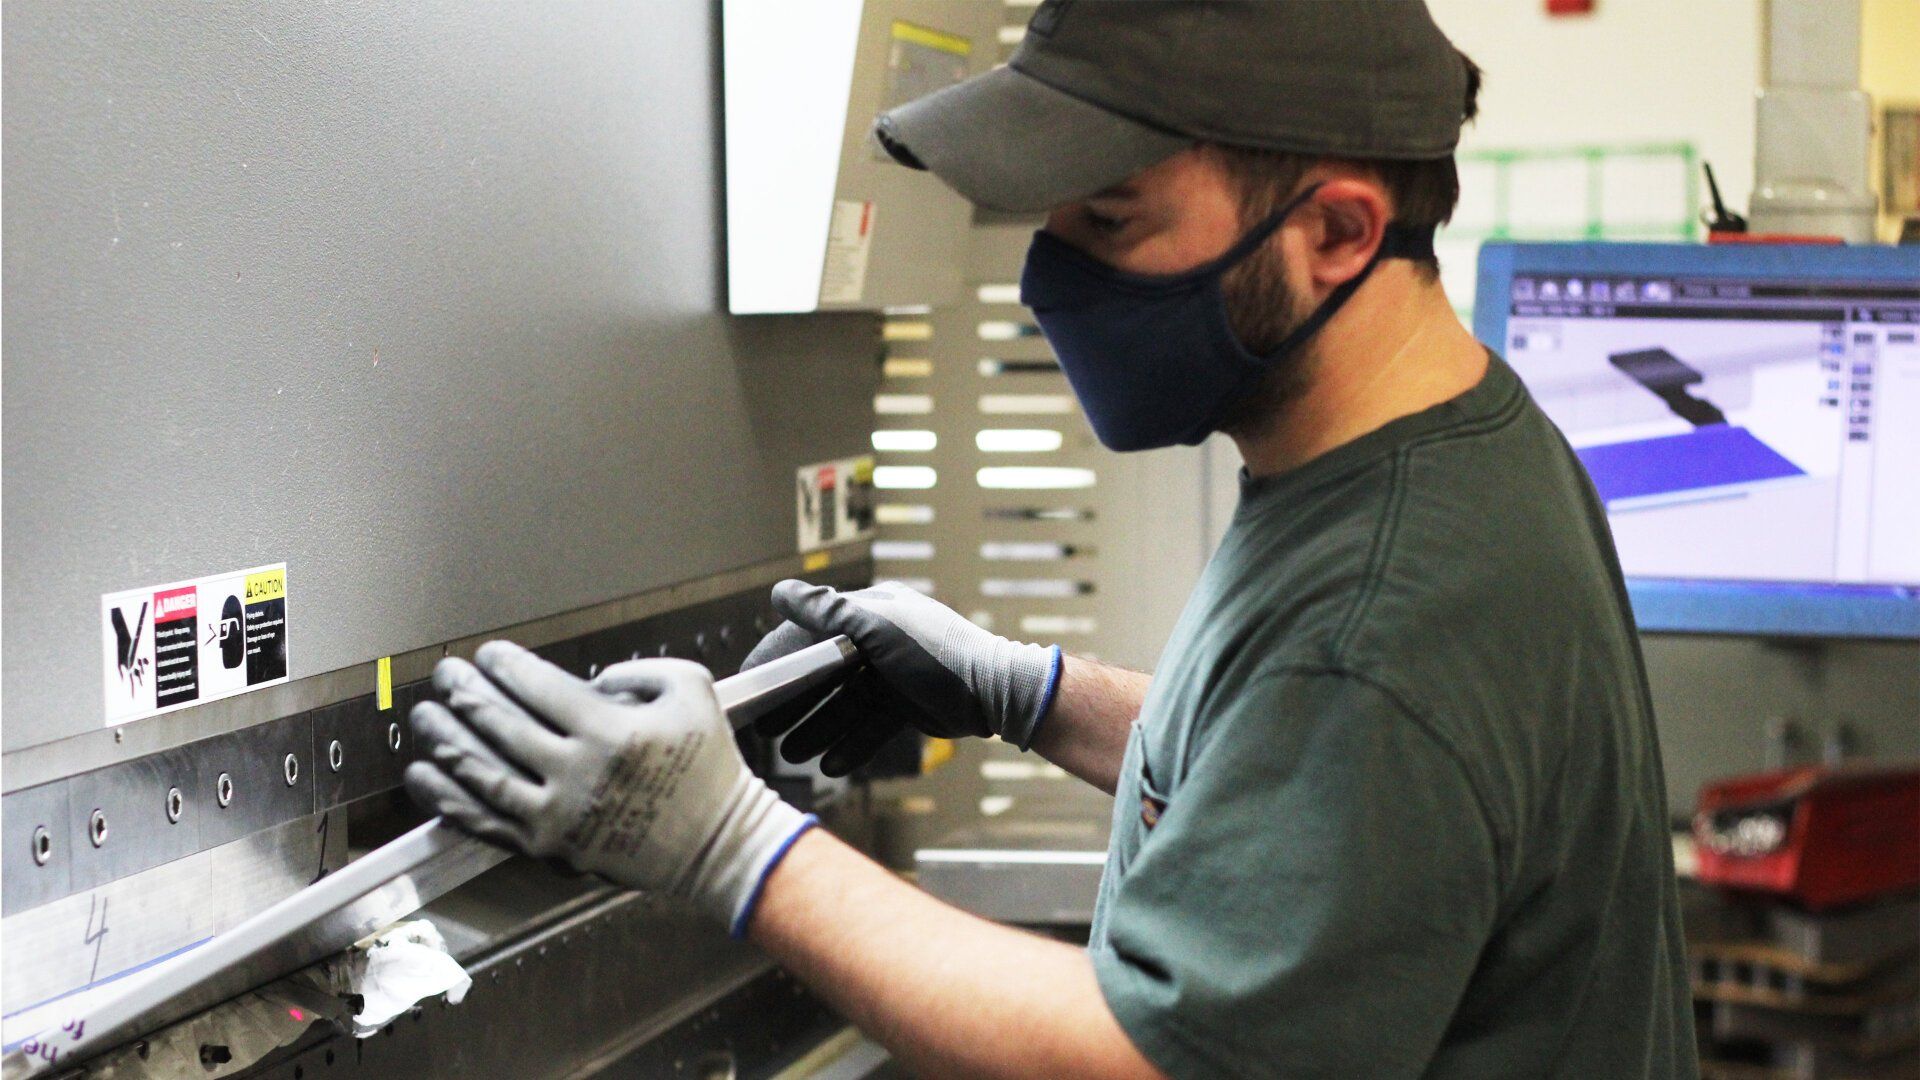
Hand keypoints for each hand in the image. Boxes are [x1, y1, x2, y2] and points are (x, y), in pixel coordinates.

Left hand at [404, 641, 813, 935]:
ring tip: (426, 716)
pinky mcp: (549, 849)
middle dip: (465, 693)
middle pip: (500, 725)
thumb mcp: (692, 689)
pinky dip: (448, 797)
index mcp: (611, 731)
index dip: (504, 665)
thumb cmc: (709, 767)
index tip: (489, 654)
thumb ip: (638, 668)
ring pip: (482, 773)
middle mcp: (578, 774)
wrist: (718, 845)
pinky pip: (485, 821)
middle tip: (447, 674)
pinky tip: (425, 776)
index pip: (537, 688)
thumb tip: (588, 679)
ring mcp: (558, 816)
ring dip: (446, 740)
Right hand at [742, 580, 1060, 774]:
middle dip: (795, 702)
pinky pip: (869, 725)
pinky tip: (831, 764)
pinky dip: (851, 743)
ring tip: (792, 752)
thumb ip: (829, 613)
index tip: (752, 681)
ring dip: (819, 728)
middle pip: (824, 673)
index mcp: (870, 613)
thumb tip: (781, 592)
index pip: (810, 631)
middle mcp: (877, 641)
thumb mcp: (879, 628)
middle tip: (766, 726)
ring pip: (844, 704)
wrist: (996, 693)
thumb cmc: (940, 654)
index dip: (778, 656)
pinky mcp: (906, 705)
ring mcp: (892, 674)